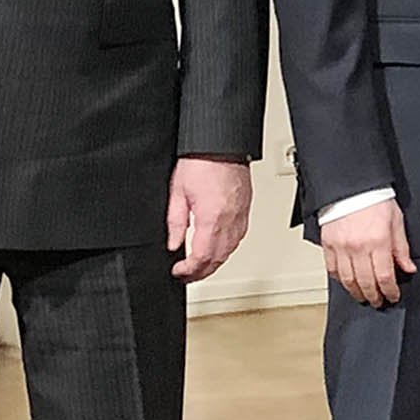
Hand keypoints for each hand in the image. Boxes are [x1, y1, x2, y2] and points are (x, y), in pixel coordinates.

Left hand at [167, 156, 253, 282]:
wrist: (221, 143)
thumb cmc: (201, 161)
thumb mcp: (177, 192)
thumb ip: (175, 222)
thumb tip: (173, 245)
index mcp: (212, 218)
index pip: (202, 257)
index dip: (189, 270)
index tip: (178, 272)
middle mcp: (230, 221)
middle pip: (218, 259)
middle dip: (201, 272)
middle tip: (187, 276)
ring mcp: (241, 216)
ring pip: (230, 252)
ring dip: (214, 263)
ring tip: (200, 267)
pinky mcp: (245, 210)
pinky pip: (238, 239)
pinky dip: (226, 250)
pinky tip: (217, 250)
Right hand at [323, 197, 413, 308]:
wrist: (353, 185)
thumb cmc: (375, 199)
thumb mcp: (396, 221)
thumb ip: (402, 248)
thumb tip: (408, 268)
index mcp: (378, 242)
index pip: (385, 277)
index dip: (390, 291)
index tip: (393, 296)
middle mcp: (358, 247)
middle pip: (366, 283)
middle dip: (374, 296)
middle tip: (378, 301)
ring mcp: (341, 247)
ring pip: (348, 280)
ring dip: (357, 292)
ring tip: (363, 296)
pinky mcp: (328, 244)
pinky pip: (332, 269)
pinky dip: (340, 280)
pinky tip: (347, 282)